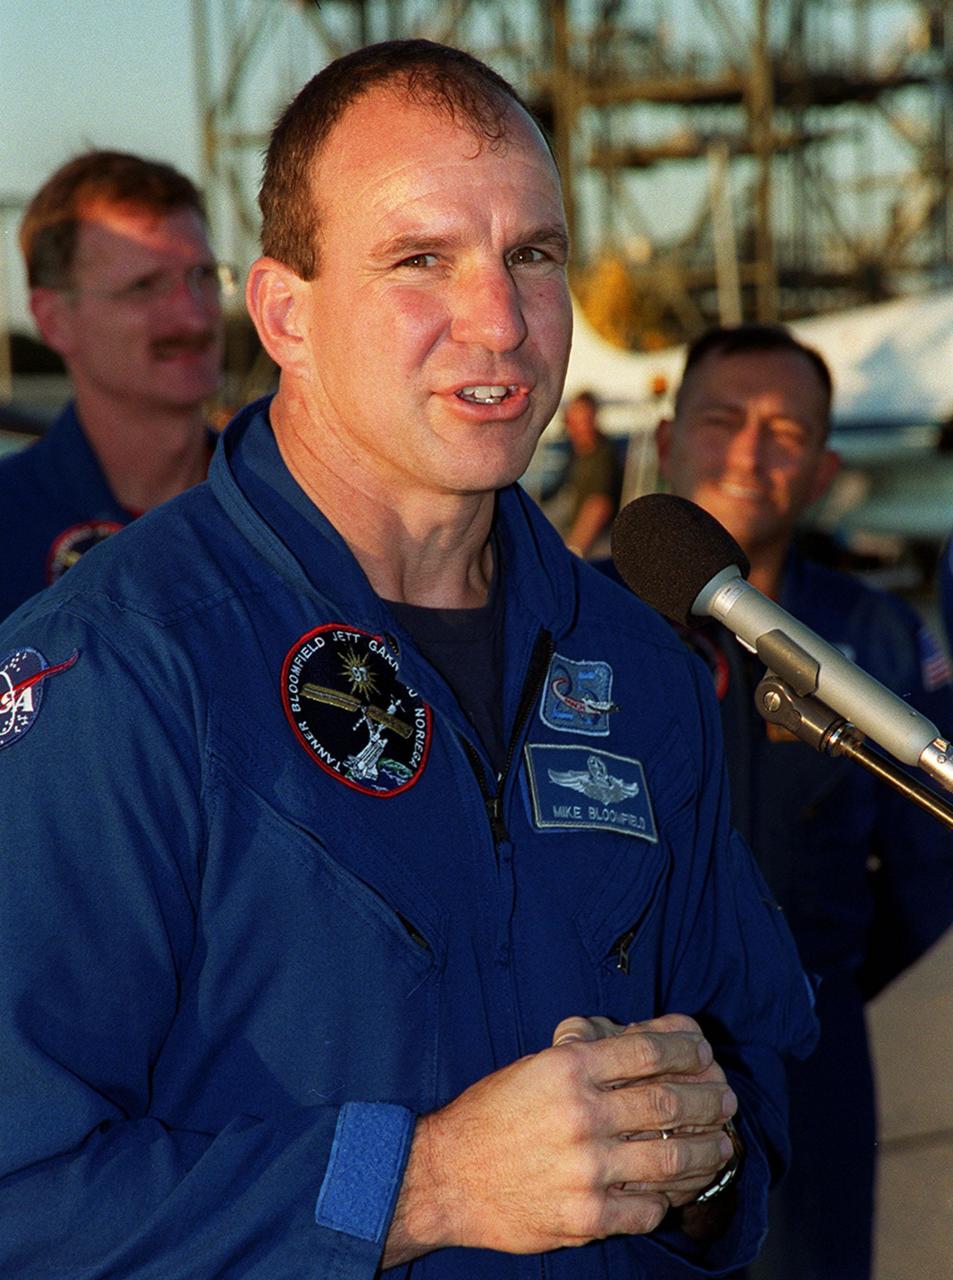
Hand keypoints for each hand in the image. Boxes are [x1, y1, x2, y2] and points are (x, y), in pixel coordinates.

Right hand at [384, 1012, 736, 1262]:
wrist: (447, 1176)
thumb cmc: (492, 1115)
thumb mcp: (535, 1066)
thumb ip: (586, 1055)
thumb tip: (646, 1046)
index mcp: (568, 1067)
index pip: (648, 1051)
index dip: (687, 1050)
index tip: (705, 1053)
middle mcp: (581, 1114)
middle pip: (670, 1104)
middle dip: (710, 1101)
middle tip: (726, 1100)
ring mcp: (586, 1168)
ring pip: (671, 1160)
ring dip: (708, 1152)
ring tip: (721, 1145)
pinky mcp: (586, 1215)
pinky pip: (648, 1208)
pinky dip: (669, 1198)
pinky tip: (676, 1189)